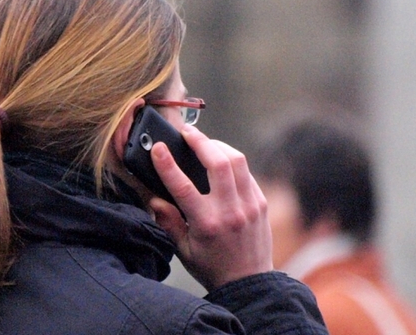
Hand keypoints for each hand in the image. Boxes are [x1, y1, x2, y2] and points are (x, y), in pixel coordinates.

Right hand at [148, 125, 273, 291]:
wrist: (249, 283)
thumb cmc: (211, 266)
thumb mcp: (183, 249)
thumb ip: (168, 222)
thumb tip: (155, 198)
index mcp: (206, 224)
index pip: (183, 186)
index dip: (167, 164)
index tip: (157, 148)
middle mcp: (230, 211)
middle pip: (218, 162)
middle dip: (200, 141)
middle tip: (187, 133)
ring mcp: (249, 205)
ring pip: (237, 161)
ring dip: (218, 146)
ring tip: (204, 143)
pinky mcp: (261, 202)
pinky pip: (247, 173)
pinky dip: (232, 162)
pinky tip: (221, 161)